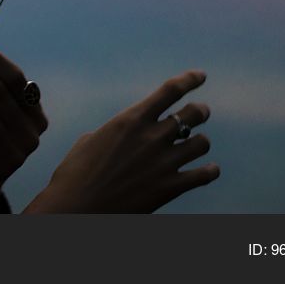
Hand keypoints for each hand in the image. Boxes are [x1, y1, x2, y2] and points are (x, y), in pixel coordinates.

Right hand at [23, 70, 218, 212]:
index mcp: (130, 119)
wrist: (77, 209)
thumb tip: (125, 134)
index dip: (189, 80)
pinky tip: (209, 169)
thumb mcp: (90, 140)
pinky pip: (204, 174)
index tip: (200, 75)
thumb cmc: (75, 173)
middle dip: (200, 110)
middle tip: (200, 111)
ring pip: (202, 142)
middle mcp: (152, 137)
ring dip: (200, 141)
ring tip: (196, 144)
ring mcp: (164, 162)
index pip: (170, 90)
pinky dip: (210, 170)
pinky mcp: (171, 188)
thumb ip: (116, 132)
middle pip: (193, 113)